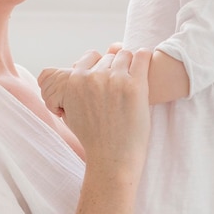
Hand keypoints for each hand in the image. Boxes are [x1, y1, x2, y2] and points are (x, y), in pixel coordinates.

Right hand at [38, 48, 151, 178]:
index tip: (103, 82)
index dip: (97, 68)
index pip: (89, 57)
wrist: (113, 159)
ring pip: (123, 54)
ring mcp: (114, 80)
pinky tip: (143, 66)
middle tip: (116, 91)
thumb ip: (71, 84)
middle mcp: (92, 77)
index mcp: (73, 81)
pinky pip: (142, 56)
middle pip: (107, 57)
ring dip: (127, 65)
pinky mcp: (136, 86)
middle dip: (112, 70)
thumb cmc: (93, 136)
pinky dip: (144, 57)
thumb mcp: (69, 109)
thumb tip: (94, 54)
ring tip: (129, 84)